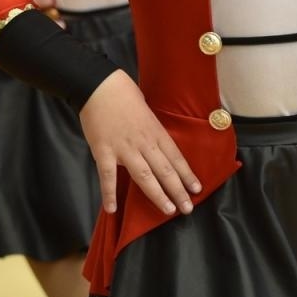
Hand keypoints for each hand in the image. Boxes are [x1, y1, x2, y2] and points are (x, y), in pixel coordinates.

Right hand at [78, 69, 200, 216]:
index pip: (175, 157)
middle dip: (178, 190)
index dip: (187, 174)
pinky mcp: (103, 151)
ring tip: (167, 210)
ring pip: (144, 176)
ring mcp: (124, 148)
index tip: (197, 189)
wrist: (99, 85)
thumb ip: (152, 130)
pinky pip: (107, 176)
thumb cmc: (123, 93)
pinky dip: (109, 194)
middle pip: (165, 170)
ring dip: (157, 195)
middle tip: (187, 208)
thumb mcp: (147, 111)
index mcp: (155, 131)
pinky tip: (112, 209)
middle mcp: (143, 142)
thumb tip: (157, 144)